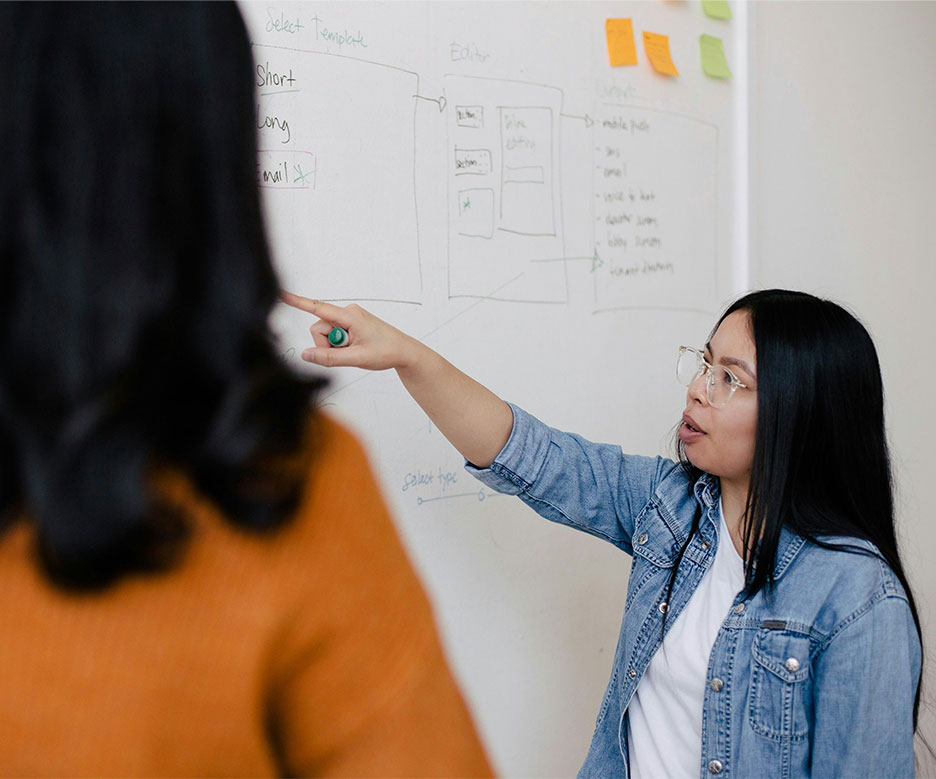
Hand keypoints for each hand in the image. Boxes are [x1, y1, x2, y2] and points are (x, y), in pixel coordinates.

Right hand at [280, 291, 419, 370]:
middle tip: (347, 354)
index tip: (281, 294)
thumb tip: (305, 354)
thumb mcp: (356, 358)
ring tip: (354, 351)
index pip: (318, 307)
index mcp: (350, 316)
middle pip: (319, 328)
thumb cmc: (386, 351)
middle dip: (326, 344)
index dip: (298, 302)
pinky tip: (355, 347)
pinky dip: (339, 345)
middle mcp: (347, 312)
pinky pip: (334, 335)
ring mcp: (349, 318)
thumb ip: (329, 358)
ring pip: (326, 333)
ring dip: (334, 346)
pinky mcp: (350, 324)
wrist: (404, 351)